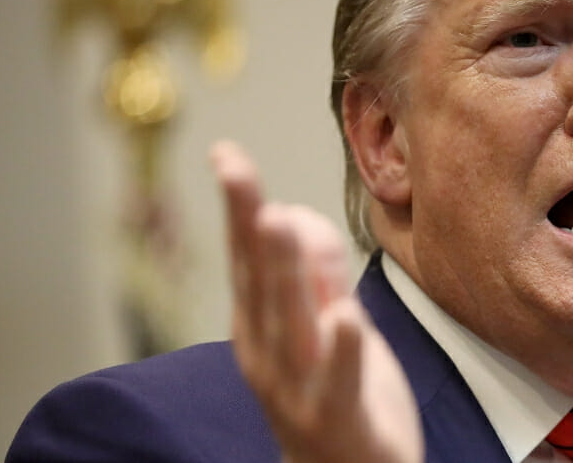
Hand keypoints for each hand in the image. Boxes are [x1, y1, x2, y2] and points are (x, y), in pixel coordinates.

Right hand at [211, 140, 422, 462]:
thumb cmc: (335, 400)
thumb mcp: (322, 326)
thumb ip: (314, 275)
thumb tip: (297, 215)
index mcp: (262, 329)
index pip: (245, 258)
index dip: (237, 207)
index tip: (227, 155)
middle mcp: (269, 356)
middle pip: (258, 282)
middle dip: (247, 226)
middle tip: (237, 172)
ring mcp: (298, 390)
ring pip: (290, 324)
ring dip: (284, 272)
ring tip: (278, 221)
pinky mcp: (337, 417)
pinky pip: (341, 381)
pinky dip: (343, 349)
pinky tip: (345, 317)